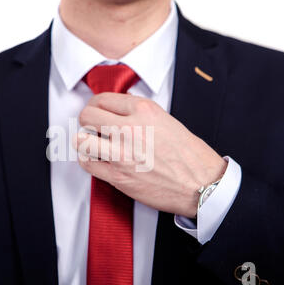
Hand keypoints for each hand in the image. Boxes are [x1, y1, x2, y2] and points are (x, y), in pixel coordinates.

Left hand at [73, 92, 226, 217]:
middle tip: (92, 126)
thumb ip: (140, 113)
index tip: (95, 110)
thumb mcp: (167, 120)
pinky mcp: (117, 176)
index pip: (103, 99)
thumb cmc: (189, 156)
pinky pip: (87, 163)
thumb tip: (119, 109)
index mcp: (144, 110)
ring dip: (85, 141)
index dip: (95, 104)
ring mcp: (121, 154)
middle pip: (87, 116)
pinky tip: (97, 159)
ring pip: (81, 140)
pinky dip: (88, 160)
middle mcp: (130, 129)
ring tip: (93, 144)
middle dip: (87, 120)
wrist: (201, 185)